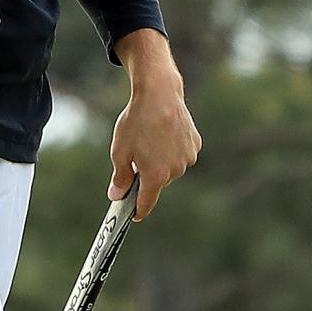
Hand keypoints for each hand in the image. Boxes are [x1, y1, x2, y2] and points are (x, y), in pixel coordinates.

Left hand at [108, 31, 199, 218]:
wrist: (159, 95)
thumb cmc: (136, 123)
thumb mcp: (120, 151)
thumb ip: (120, 177)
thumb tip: (116, 196)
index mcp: (156, 175)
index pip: (147, 202)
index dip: (139, 210)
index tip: (134, 215)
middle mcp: (175, 170)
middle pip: (158, 182)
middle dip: (147, 177)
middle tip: (135, 161)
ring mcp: (187, 157)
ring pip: (171, 168)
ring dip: (161, 162)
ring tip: (149, 142)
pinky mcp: (194, 144)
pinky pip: (181, 154)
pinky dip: (172, 150)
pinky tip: (163, 134)